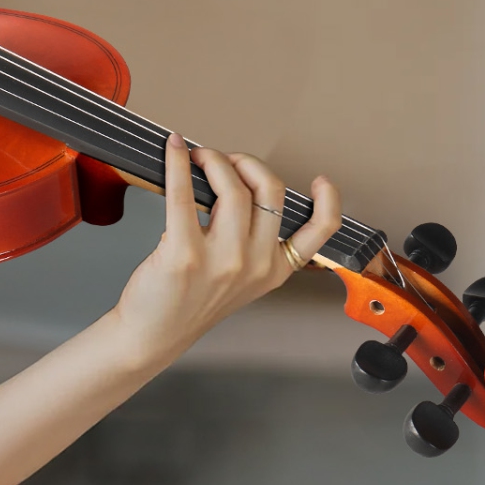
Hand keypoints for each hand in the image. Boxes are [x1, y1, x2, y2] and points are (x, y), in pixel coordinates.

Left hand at [109, 134, 341, 369]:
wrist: (155, 333)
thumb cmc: (190, 301)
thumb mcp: (240, 278)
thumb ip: (250, 241)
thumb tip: (234, 183)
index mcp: (274, 269)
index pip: (318, 234)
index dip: (328, 202)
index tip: (322, 182)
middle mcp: (255, 264)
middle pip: (270, 192)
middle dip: (247, 162)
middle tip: (224, 159)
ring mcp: (223, 260)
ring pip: (233, 188)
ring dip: (215, 160)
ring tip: (198, 156)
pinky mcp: (185, 253)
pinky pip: (184, 194)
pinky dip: (178, 165)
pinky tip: (174, 151)